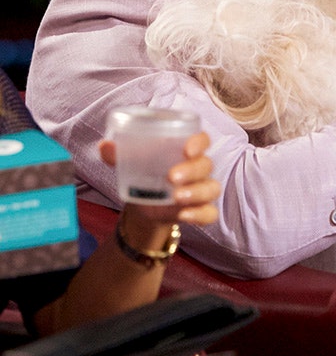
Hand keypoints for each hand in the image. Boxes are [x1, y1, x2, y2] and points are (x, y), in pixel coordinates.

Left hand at [99, 131, 219, 241]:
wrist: (145, 202)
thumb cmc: (145, 172)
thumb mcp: (132, 161)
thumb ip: (119, 153)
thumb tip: (104, 146)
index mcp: (186, 149)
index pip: (202, 140)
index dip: (199, 142)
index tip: (187, 149)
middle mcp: (198, 167)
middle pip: (205, 164)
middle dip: (191, 170)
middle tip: (172, 176)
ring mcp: (201, 189)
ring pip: (211, 188)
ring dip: (196, 192)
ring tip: (177, 197)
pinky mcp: (200, 209)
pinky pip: (209, 213)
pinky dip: (200, 214)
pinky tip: (184, 215)